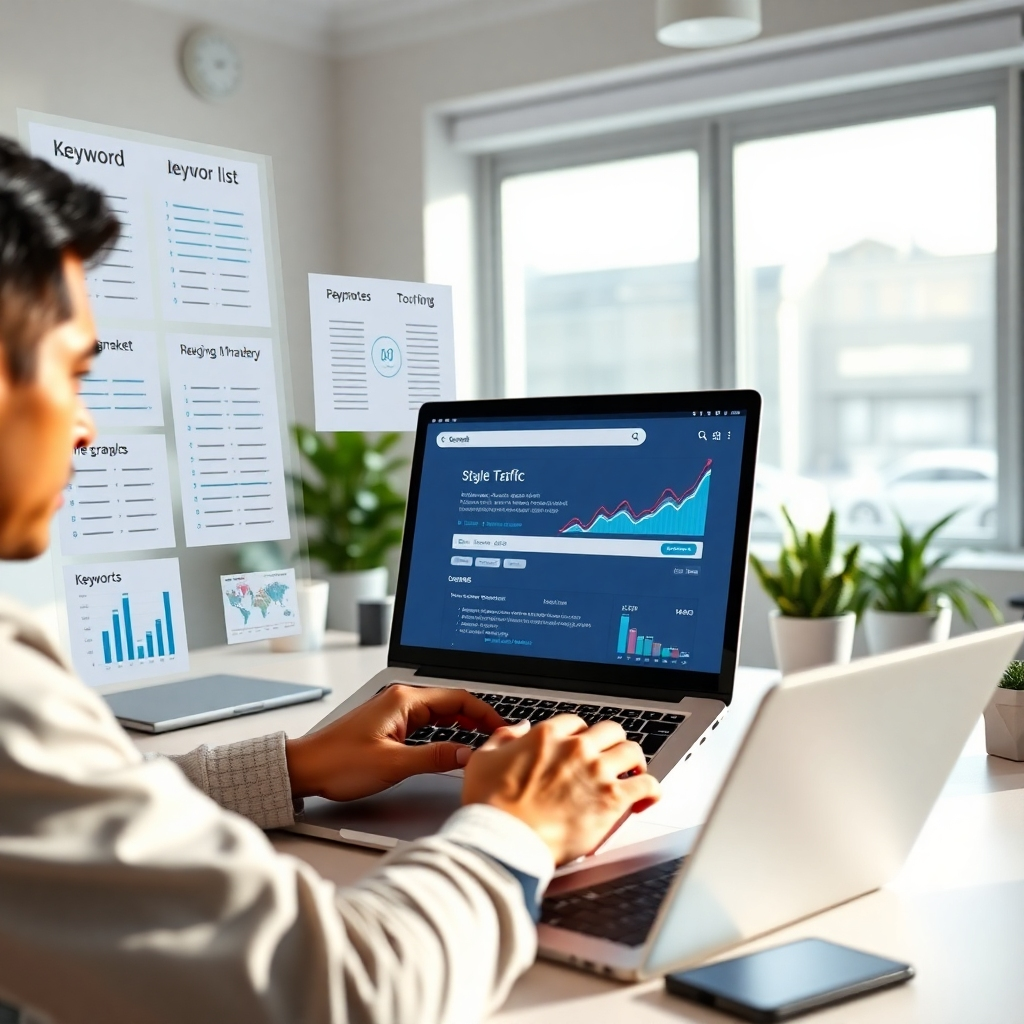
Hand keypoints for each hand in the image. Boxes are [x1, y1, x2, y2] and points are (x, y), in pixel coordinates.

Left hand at [286, 685, 504, 801]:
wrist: (305, 767)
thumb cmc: (339, 763)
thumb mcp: (393, 764)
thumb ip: (434, 758)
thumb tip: (468, 754)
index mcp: (404, 700)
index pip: (457, 698)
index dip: (485, 712)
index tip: (503, 727)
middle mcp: (401, 700)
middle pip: (452, 702)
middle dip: (479, 717)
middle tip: (500, 735)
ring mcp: (395, 711)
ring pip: (440, 712)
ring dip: (463, 723)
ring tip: (485, 739)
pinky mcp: (390, 724)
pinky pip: (427, 722)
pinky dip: (446, 730)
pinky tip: (455, 742)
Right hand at [461, 714, 660, 864]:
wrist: (504, 839)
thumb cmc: (491, 806)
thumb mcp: (483, 759)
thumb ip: (503, 738)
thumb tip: (518, 729)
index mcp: (547, 736)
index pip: (576, 723)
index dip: (580, 735)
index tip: (581, 747)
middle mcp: (576, 748)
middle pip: (610, 730)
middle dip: (611, 743)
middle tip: (610, 757)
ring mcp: (596, 772)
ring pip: (632, 751)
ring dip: (634, 762)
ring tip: (632, 774)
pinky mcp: (612, 800)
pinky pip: (646, 785)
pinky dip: (650, 789)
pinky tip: (646, 797)